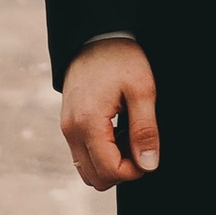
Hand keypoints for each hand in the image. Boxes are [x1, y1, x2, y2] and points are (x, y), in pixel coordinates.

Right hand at [60, 38, 160, 187]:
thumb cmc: (120, 57)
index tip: (149, 152)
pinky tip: (117, 131)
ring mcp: (67, 129)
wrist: (94, 36)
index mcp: (88, 123)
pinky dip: (101, 153)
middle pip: (96, 178)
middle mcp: (71, 130)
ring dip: (111, 164)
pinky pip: (83, 155)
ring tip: (128, 136)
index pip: (109, 171)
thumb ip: (145, 130)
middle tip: (140, 145)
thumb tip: (149, 165)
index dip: (135, 170)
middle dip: (122, 171)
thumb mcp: (142, 89)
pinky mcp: (68, 125)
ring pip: (87, 170)